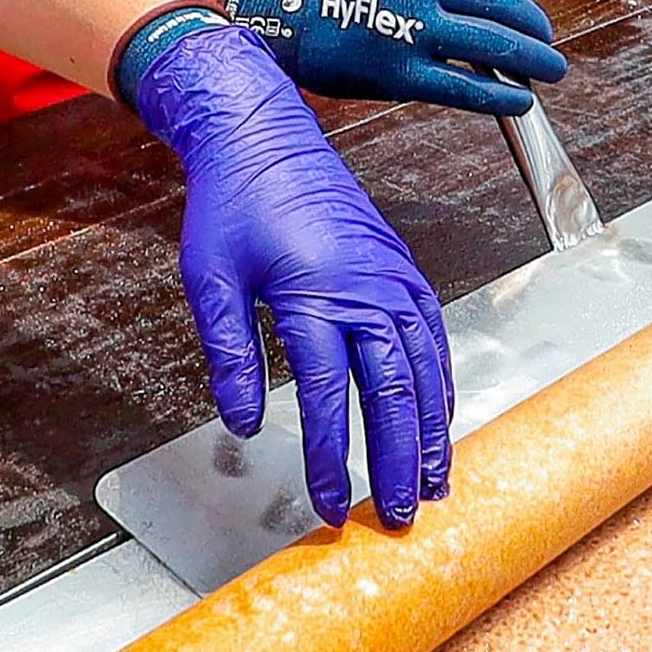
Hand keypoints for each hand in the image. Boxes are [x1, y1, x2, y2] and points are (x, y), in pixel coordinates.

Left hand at [133, 23, 451, 524]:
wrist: (264, 136)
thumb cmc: (233, 204)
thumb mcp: (210, 278)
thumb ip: (231, 353)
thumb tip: (243, 423)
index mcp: (313, 290)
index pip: (325, 392)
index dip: (329, 456)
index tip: (329, 505)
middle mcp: (364, 286)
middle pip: (392, 387)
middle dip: (397, 458)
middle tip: (400, 515)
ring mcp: (391, 276)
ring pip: (424, 366)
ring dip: (430, 429)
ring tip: (432, 483)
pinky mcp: (402, 270)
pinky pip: (432, 336)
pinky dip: (440, 382)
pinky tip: (439, 418)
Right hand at [224, 0, 566, 115]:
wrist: (287, 14)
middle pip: (503, 3)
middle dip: (536, 26)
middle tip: (547, 40)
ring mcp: (412, 28)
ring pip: (493, 44)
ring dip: (533, 59)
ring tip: (550, 68)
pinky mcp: (401, 73)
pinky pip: (466, 86)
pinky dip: (501, 95)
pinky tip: (520, 99)